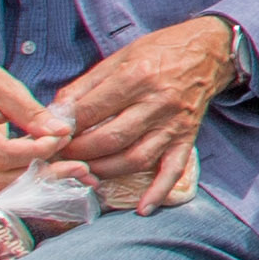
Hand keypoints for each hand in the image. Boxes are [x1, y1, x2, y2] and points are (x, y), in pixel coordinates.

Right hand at [0, 52, 66, 189]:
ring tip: (75, 171)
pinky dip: (27, 174)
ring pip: (2, 182)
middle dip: (45, 174)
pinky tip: (54, 167)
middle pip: (3, 177)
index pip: (1, 153)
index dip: (36, 151)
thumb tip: (61, 131)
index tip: (63, 138)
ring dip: (39, 179)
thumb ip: (30, 111)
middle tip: (81, 167)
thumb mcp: (1, 83)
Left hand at [40, 15, 239, 205]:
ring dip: (105, 171)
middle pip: (110, 138)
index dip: (65, 127)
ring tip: (85, 173)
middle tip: (61, 156)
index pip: (91, 110)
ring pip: (135, 159)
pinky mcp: (186, 138)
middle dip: (79, 152)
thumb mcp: (119, 57)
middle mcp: (157, 102)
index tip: (50, 136)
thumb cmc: (159, 51)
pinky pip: (173, 170)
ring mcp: (173, 124)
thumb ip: (86, 86)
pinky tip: (142, 208)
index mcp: (136, 76)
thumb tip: (56, 113)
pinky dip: (158, 192)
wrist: (208, 51)